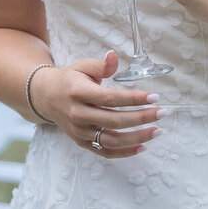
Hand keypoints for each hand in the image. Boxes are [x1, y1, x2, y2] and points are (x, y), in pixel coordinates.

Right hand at [28, 53, 163, 158]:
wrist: (45, 97)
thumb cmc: (70, 79)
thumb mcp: (83, 67)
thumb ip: (101, 65)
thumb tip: (114, 56)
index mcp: (78, 92)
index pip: (110, 98)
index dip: (134, 99)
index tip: (154, 97)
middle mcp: (78, 114)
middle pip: (114, 120)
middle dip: (141, 118)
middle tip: (162, 113)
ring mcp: (79, 131)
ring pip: (111, 140)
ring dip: (137, 138)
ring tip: (156, 131)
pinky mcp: (82, 142)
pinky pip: (105, 152)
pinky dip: (125, 152)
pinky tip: (142, 146)